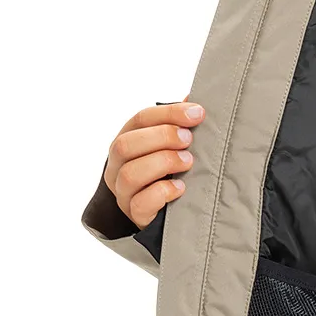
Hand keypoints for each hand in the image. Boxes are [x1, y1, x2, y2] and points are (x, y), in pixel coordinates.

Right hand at [104, 100, 204, 228]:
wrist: (170, 214)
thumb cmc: (172, 173)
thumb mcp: (176, 146)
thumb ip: (182, 125)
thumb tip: (196, 100)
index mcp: (128, 142)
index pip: (140, 119)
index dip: (169, 113)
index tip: (197, 113)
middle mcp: (118, 166)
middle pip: (125, 144)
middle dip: (161, 137)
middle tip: (189, 140)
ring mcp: (124, 192)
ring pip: (130, 174)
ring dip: (162, 163)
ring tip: (188, 162)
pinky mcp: (135, 215)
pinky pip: (140, 203)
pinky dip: (162, 192)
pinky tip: (180, 187)